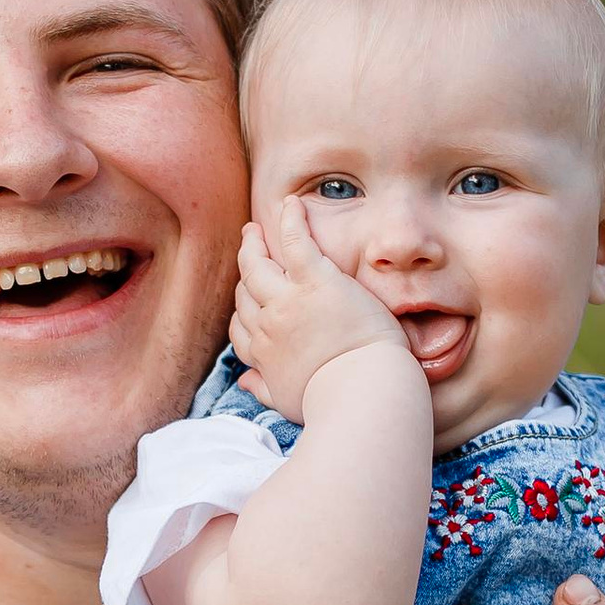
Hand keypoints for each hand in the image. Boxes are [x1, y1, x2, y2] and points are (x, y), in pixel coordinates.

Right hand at [231, 197, 407, 423]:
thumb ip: (264, 388)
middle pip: (246, 292)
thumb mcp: (289, 402)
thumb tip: (244, 383)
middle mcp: (268, 325)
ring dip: (254, 244)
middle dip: (245, 271)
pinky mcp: (315, 280)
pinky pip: (295, 241)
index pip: (242, 329)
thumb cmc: (332, 402)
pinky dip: (291, 219)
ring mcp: (288, 300)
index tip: (250, 304)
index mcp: (264, 355)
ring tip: (254, 229)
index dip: (244, 313)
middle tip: (248, 251)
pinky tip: (292, 202)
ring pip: (258, 265)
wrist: (362, 392)